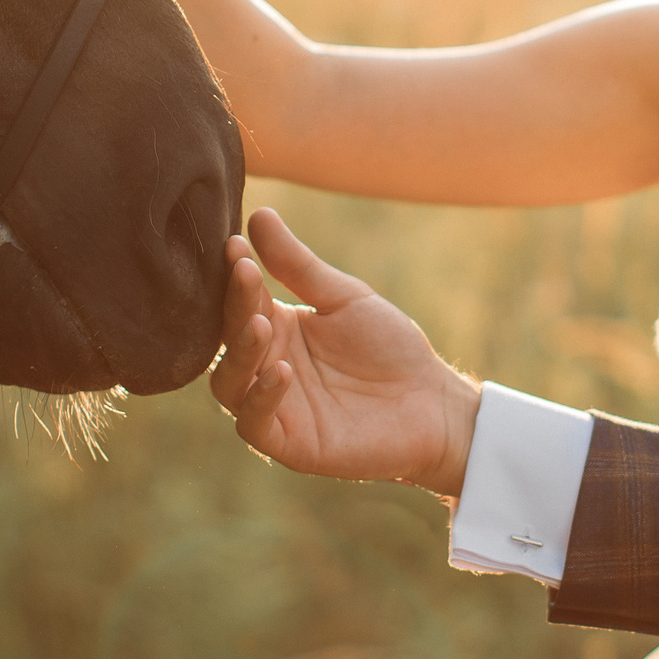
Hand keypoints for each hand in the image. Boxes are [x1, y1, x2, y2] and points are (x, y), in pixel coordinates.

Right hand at [209, 208, 482, 496]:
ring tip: (260, 324)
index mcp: (276, 329)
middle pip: (226, 339)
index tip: (235, 245)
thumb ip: (299, 265)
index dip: (235, 276)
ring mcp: (272, 406)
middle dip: (233, 307)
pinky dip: (261, 399)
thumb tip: (259, 215)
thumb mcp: (345, 298)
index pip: (240, 300)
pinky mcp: (288, 444)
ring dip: (239, 353)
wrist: (432, 401)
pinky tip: (283, 371)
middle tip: (246, 275)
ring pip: (228, 384)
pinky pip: (254, 425)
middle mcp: (264, 366)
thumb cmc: (389, 346)